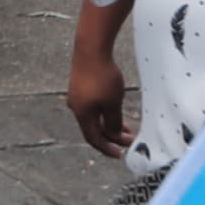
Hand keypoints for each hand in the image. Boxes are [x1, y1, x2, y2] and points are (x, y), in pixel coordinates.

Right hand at [65, 41, 132, 156]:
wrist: (90, 50)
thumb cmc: (103, 78)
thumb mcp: (113, 104)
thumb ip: (113, 123)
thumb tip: (114, 135)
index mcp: (81, 114)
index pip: (93, 138)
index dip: (107, 148)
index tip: (121, 154)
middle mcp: (75, 107)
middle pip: (93, 129)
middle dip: (111, 137)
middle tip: (129, 140)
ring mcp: (76, 96)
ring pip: (93, 117)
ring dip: (109, 125)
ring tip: (127, 127)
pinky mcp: (79, 86)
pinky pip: (92, 107)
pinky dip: (104, 114)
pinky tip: (114, 109)